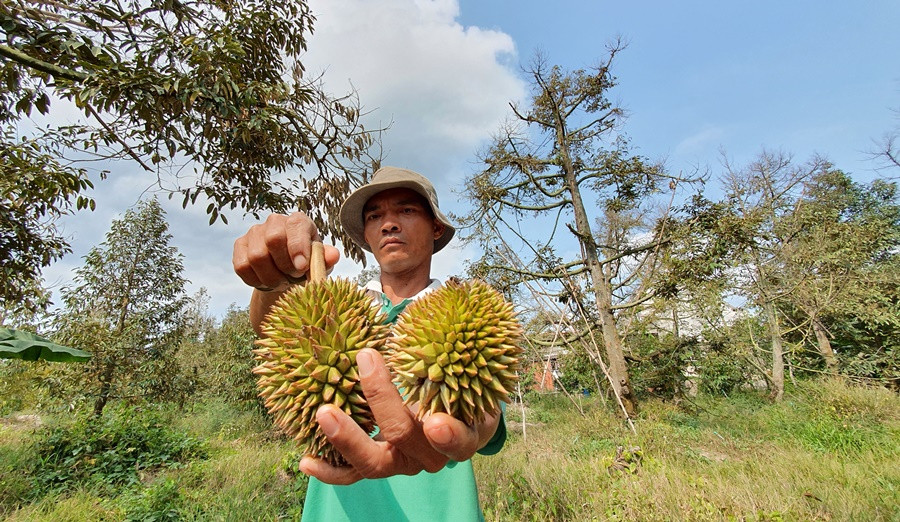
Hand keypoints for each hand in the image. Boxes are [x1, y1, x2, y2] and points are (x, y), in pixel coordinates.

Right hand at [233, 212, 339, 291]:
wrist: (284, 269)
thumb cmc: (306, 261)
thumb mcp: (319, 261)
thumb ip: (326, 258)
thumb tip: (333, 256)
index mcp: (298, 221)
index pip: (295, 226)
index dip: (297, 247)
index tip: (302, 268)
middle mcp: (275, 221)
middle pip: (273, 239)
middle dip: (285, 265)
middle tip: (294, 277)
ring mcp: (255, 232)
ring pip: (257, 257)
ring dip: (271, 277)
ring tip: (282, 281)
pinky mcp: (240, 246)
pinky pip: (242, 267)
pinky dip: (256, 280)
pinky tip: (267, 281)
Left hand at [299, 349, 500, 484]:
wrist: (451, 415)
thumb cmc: (458, 383)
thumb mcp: (464, 368)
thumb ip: (455, 341)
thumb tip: (458, 287)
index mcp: (462, 434)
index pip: (459, 439)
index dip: (449, 435)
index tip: (434, 422)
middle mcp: (431, 455)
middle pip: (405, 438)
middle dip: (383, 407)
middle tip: (365, 365)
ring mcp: (402, 463)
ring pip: (374, 462)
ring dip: (347, 439)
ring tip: (323, 413)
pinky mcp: (378, 465)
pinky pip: (352, 475)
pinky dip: (330, 470)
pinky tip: (305, 461)